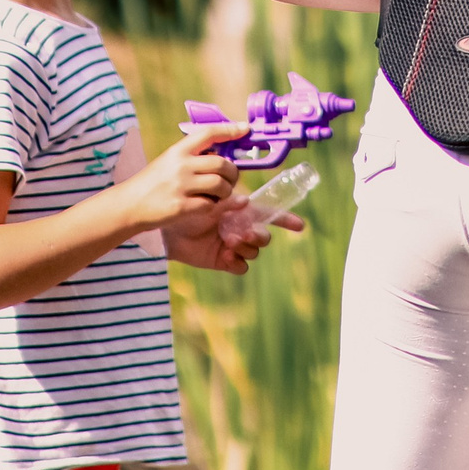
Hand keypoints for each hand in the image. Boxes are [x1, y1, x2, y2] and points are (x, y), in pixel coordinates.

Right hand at [117, 120, 242, 234]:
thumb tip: (224, 155)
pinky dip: (213, 206)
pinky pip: (211, 205)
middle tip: (230, 179)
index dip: (229, 130)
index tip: (245, 128)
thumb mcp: (169, 162)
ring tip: (218, 194)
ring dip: (225, 191)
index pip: (208, 133)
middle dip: (233, 172)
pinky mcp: (181, 206)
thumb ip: (193, 157)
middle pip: (221, 163)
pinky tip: (206, 205)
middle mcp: (180, 165)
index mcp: (177, 151)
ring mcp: (180, 186)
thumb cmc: (153, 183)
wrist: (129, 205)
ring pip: (220, 185)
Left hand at [165, 212, 295, 275]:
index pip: (270, 215)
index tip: (300, 225)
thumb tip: (246, 202)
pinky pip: (242, 267)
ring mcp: (234, 247)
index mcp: (242, 213)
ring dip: (245, 247)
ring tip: (229, 242)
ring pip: (254, 252)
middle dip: (260, 236)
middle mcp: (241, 229)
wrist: (168, 230)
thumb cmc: (188, 210)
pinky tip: (227, 256)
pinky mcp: (225, 262)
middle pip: (265, 237)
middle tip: (245, 234)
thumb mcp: (209, 202)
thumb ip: (228, 203)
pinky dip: (237, 262)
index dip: (286, 220)